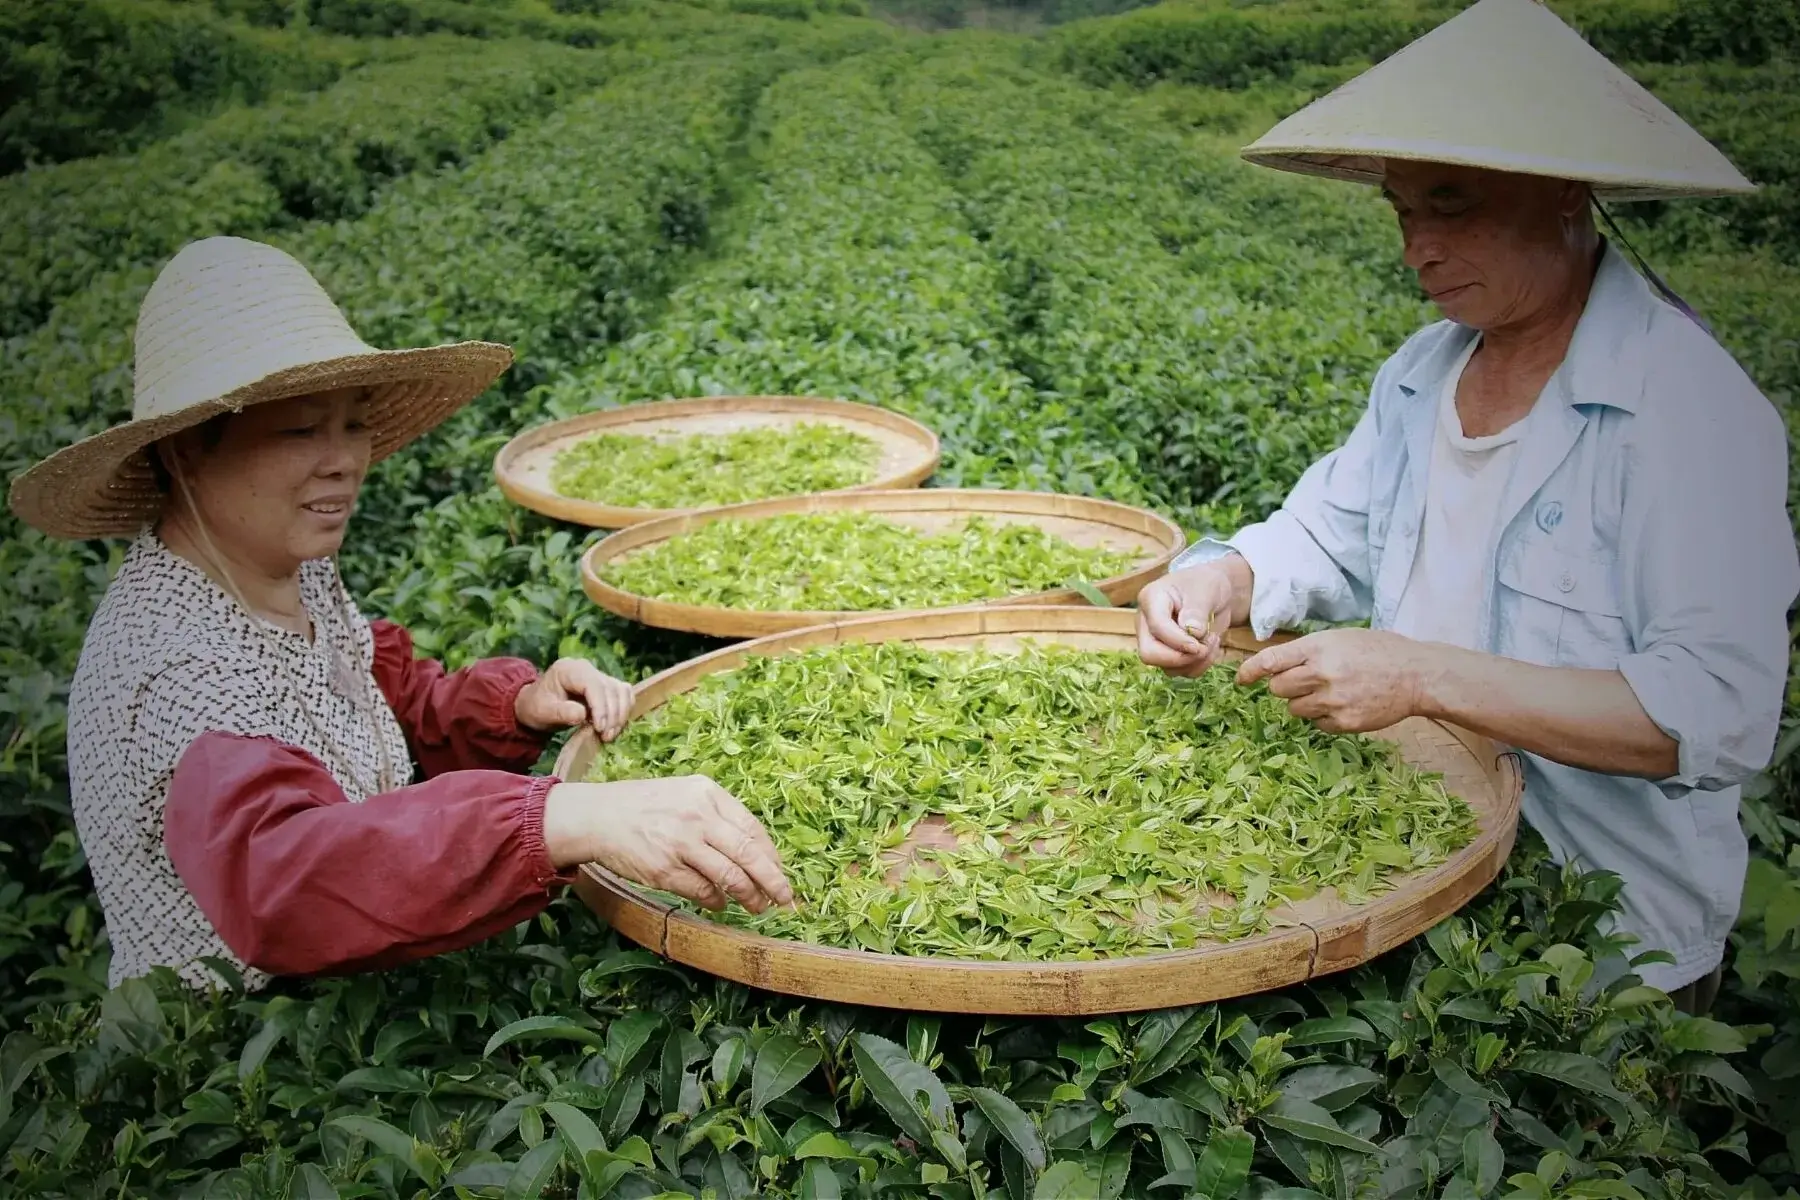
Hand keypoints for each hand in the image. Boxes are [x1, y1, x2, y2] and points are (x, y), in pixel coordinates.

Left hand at [515, 657, 633, 741]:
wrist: (535, 704)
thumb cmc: (537, 707)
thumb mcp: (543, 712)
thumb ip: (561, 712)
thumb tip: (582, 715)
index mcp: (569, 669)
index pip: (593, 684)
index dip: (600, 706)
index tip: (600, 728)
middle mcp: (587, 668)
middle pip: (610, 688)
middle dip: (612, 714)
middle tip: (606, 737)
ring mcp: (598, 675)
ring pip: (621, 691)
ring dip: (621, 714)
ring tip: (610, 735)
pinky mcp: (606, 686)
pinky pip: (624, 694)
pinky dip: (624, 710)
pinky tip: (615, 726)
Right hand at [542, 775, 793, 913]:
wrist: (598, 816)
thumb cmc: (646, 806)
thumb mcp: (686, 794)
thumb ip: (718, 816)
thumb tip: (756, 851)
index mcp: (707, 793)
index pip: (752, 828)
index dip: (771, 855)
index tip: (781, 872)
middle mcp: (697, 817)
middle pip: (748, 854)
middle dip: (773, 881)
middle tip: (786, 899)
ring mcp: (681, 844)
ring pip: (730, 877)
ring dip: (749, 896)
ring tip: (758, 906)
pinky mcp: (664, 870)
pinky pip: (702, 892)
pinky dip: (717, 900)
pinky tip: (721, 902)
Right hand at [1136, 557, 1246, 676]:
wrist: (1214, 592)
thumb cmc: (1205, 584)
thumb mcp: (1205, 590)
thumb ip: (1197, 610)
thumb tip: (1192, 632)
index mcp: (1150, 600)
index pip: (1157, 628)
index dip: (1178, 641)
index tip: (1199, 644)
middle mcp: (1147, 623)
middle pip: (1149, 654)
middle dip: (1180, 658)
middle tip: (1204, 648)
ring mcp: (1156, 641)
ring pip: (1166, 667)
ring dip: (1195, 662)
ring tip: (1212, 640)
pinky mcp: (1169, 654)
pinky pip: (1181, 671)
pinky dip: (1199, 665)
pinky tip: (1210, 647)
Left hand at [1235, 628, 1432, 732]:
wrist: (1416, 675)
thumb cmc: (1377, 651)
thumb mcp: (1340, 639)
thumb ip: (1307, 651)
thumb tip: (1274, 667)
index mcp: (1318, 648)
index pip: (1270, 661)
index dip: (1250, 671)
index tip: (1239, 679)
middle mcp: (1321, 673)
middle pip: (1277, 688)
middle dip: (1284, 686)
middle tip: (1306, 681)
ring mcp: (1332, 700)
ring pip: (1294, 709)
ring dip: (1304, 703)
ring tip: (1331, 692)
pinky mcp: (1343, 722)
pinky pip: (1316, 724)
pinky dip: (1324, 717)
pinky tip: (1345, 704)